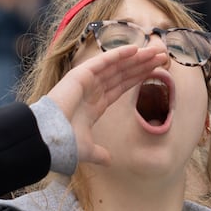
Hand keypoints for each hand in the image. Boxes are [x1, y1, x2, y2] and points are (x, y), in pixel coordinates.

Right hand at [44, 41, 169, 165]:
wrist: (48, 138)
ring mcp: (87, 80)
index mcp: (96, 104)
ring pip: (118, 65)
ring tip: (156, 51)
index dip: (139, 77)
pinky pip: (103, 61)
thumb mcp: (87, 149)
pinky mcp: (80, 74)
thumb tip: (108, 161)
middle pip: (124, 73)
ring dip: (137, 57)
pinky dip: (118, 54)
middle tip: (162, 56)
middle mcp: (93, 89)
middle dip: (143, 64)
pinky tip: (134, 49)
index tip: (156, 71)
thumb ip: (99, 153)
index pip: (123, 86)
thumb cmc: (65, 142)